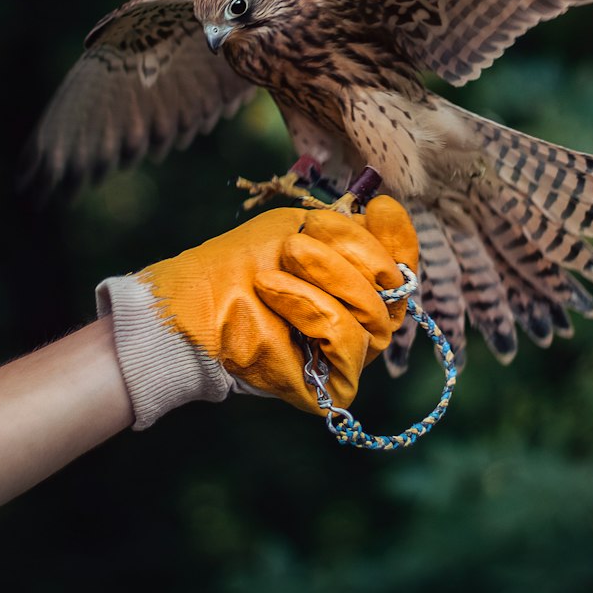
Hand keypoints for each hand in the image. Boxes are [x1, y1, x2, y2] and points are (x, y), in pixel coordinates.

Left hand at [96, 197, 417, 426]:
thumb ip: (348, 228)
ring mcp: (348, 356)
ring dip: (327, 276)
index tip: (377, 207)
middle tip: (300, 242)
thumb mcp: (297, 231)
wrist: (190, 307)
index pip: (403, 264)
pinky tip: (274, 291)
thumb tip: (386, 210)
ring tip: (283, 261)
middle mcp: (361, 322)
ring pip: (376, 314)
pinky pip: (349, 341)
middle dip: (352, 253)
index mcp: (357, 286)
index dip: (398, 236)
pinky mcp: (332, 385)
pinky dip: (313, 308)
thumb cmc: (237, 267)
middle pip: (395, 286)